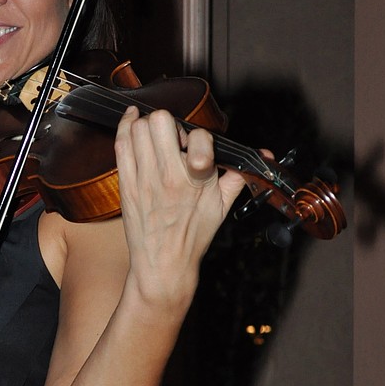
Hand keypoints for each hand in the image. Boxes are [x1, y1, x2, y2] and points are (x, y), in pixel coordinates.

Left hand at [115, 106, 244, 305]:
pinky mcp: (125, 184)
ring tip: (153, 137)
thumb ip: (239, 174)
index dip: (198, 136)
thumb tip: (263, 154)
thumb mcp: (223, 205)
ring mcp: (144, 179)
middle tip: (171, 140)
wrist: (164, 264)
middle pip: (160, 121)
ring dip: (147, 125)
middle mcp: (169, 176)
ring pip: (138, 129)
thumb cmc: (194, 235)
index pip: (199, 136)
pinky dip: (125, 127)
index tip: (194, 148)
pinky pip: (120, 144)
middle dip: (169, 124)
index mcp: (197, 180)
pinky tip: (131, 122)